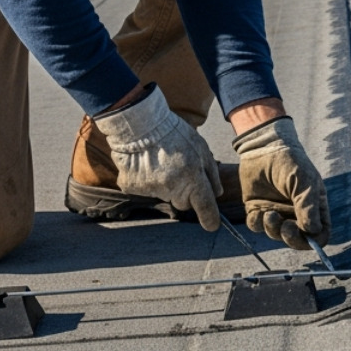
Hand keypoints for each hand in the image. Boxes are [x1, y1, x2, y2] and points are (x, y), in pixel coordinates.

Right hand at [93, 87, 221, 229]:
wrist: (139, 124)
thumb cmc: (174, 132)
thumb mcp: (201, 147)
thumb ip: (211, 172)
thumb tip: (217, 193)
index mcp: (193, 177)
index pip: (205, 206)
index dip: (210, 218)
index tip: (212, 225)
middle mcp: (173, 187)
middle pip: (183, 203)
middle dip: (185, 192)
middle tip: (179, 170)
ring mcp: (151, 189)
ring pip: (165, 195)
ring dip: (166, 184)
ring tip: (161, 161)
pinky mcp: (133, 188)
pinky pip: (145, 190)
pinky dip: (147, 180)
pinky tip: (146, 164)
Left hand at [232, 116, 329, 249]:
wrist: (265, 147)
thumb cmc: (291, 162)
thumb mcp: (306, 181)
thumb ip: (309, 207)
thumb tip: (311, 231)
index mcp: (314, 207)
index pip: (319, 234)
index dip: (313, 240)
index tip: (304, 233)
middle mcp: (296, 213)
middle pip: (298, 240)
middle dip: (291, 238)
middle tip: (285, 227)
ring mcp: (277, 212)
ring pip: (276, 235)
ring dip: (272, 229)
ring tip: (269, 213)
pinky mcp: (258, 209)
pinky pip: (257, 227)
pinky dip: (257, 223)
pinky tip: (258, 210)